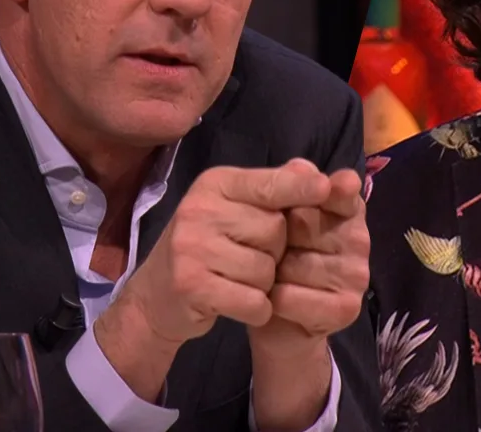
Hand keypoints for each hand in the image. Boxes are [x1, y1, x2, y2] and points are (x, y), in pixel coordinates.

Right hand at [93, 160, 332, 399]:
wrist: (156, 296)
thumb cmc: (208, 247)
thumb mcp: (235, 210)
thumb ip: (273, 190)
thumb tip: (311, 170)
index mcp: (214, 184)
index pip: (270, 184)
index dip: (300, 189)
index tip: (323, 189)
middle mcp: (199, 209)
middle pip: (275, 230)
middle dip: (274, 251)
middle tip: (246, 257)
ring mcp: (191, 247)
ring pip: (266, 269)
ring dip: (263, 284)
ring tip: (236, 280)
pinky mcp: (191, 285)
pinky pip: (253, 300)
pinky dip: (255, 309)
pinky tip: (236, 303)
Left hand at [258, 163, 369, 345]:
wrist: (278, 319)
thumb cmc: (278, 259)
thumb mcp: (278, 219)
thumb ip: (289, 189)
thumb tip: (301, 165)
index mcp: (348, 210)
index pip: (339, 191)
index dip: (325, 190)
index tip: (323, 188)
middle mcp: (359, 239)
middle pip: (305, 225)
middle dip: (277, 237)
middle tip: (274, 249)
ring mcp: (357, 275)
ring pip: (295, 263)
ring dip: (271, 272)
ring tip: (273, 278)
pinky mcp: (345, 309)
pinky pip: (292, 296)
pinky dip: (274, 299)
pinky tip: (274, 300)